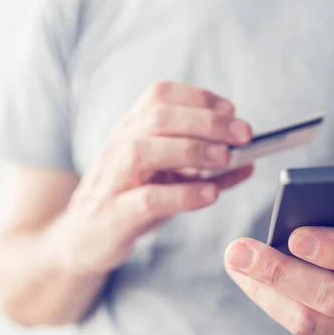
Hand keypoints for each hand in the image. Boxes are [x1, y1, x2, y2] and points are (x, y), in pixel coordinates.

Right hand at [52, 81, 252, 274]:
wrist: (83, 239)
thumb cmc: (132, 200)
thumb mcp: (168, 177)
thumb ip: (206, 169)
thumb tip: (250, 163)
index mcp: (131, 129)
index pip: (159, 95)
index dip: (198, 97)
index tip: (231, 111)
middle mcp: (118, 146)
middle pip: (157, 116)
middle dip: (206, 121)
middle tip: (243, 134)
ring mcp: (112, 179)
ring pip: (143, 150)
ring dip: (191, 150)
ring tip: (225, 158)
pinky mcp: (113, 215)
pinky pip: (145, 199)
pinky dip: (181, 194)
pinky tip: (209, 193)